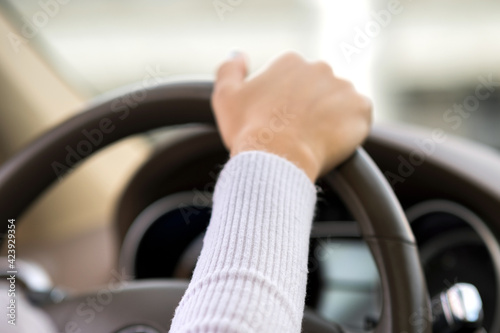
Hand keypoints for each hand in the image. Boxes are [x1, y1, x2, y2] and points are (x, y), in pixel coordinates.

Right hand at [211, 51, 371, 181]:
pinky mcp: (361, 109)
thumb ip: (230, 69)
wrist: (275, 159)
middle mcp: (320, 68)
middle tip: (297, 134)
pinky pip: (359, 117)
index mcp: (290, 62)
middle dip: (310, 108)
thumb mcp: (225, 97)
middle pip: (318, 89)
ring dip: (331, 117)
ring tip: (314, 141)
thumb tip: (239, 56)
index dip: (286, 104)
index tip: (280, 122)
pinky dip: (350, 129)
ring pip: (339, 103)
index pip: (293, 80)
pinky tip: (331, 142)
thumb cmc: (248, 131)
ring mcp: (344, 87)